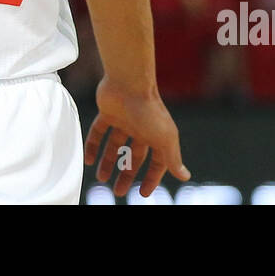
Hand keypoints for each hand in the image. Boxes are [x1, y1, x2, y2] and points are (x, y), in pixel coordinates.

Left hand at [84, 75, 190, 197]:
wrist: (129, 82)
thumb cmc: (149, 109)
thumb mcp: (165, 139)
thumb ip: (172, 159)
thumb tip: (185, 176)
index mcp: (157, 135)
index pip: (156, 162)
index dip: (151, 178)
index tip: (143, 194)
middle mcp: (141, 128)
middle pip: (134, 156)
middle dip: (126, 174)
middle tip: (118, 191)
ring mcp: (124, 120)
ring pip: (114, 145)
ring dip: (108, 162)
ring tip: (101, 178)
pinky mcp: (107, 112)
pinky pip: (98, 132)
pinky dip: (93, 146)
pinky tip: (89, 160)